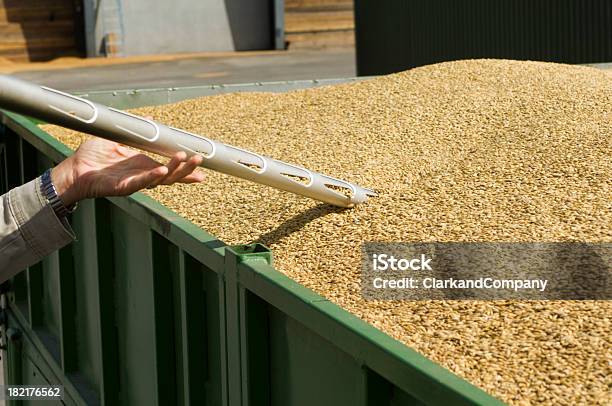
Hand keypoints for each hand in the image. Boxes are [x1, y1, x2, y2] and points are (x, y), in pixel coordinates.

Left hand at [51, 137, 203, 205]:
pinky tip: (163, 171)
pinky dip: (152, 177)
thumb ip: (134, 130)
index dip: (186, 167)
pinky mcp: (123, 187)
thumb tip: (148, 119)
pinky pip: (141, 182)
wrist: (72, 169)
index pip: (170, 167)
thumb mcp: (117, 139)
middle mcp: (142, 175)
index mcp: (143, 165)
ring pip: (160, 180)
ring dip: (175, 170)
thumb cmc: (92, 157)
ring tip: (186, 159)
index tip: (201, 161)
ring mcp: (134, 182)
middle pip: (171, 175)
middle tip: (200, 158)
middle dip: (187, 168)